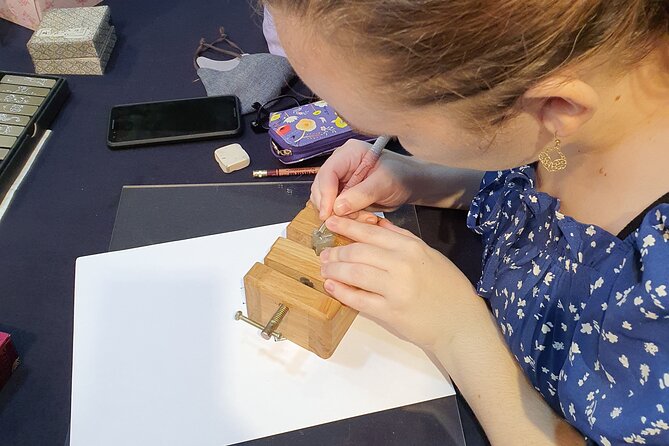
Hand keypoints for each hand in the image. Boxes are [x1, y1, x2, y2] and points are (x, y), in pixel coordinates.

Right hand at [310, 139, 414, 220]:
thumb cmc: (402, 176)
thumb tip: (337, 207)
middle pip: (320, 187)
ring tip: (362, 216)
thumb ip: (362, 194)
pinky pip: (334, 208)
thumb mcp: (384, 183)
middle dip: (331, 206)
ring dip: (339, 213)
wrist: (410, 184)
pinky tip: (362, 216)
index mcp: (349, 153)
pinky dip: (345, 217)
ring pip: (325, 200)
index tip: (328, 213)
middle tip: (348, 218)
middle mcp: (340, 165)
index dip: (325, 194)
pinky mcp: (343, 194)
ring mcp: (340, 180)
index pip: (328, 172)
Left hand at [319, 215, 478, 350]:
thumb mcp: (430, 255)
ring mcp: (395, 289)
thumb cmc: (448, 289)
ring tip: (325, 269)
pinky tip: (332, 287)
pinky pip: (358, 299)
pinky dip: (341, 292)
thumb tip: (378, 224)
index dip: (347, 226)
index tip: (331, 223)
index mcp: (412, 248)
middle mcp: (402, 264)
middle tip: (325, 254)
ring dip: (335, 270)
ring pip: (355, 273)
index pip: (371, 232)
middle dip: (337, 252)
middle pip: (358, 252)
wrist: (461, 324)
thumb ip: (403, 239)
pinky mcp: (390, 312)